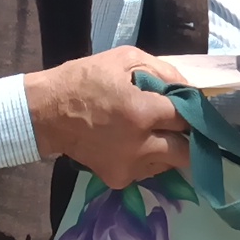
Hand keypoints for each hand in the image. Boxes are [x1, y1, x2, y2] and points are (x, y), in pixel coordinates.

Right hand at [25, 46, 189, 189]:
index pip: (188, 119)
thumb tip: (191, 90)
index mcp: (143, 112)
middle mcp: (140, 145)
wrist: (47, 113)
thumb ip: (165, 72)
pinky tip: (135, 142)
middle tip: (179, 125)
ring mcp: (129, 166)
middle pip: (186, 152)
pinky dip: (150, 158)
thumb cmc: (87, 80)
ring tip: (153, 132)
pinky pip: (148, 171)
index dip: (192, 111)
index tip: (192, 107)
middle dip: (188, 138)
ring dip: (169, 149)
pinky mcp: (118, 179)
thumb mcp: (127, 59)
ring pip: (169, 164)